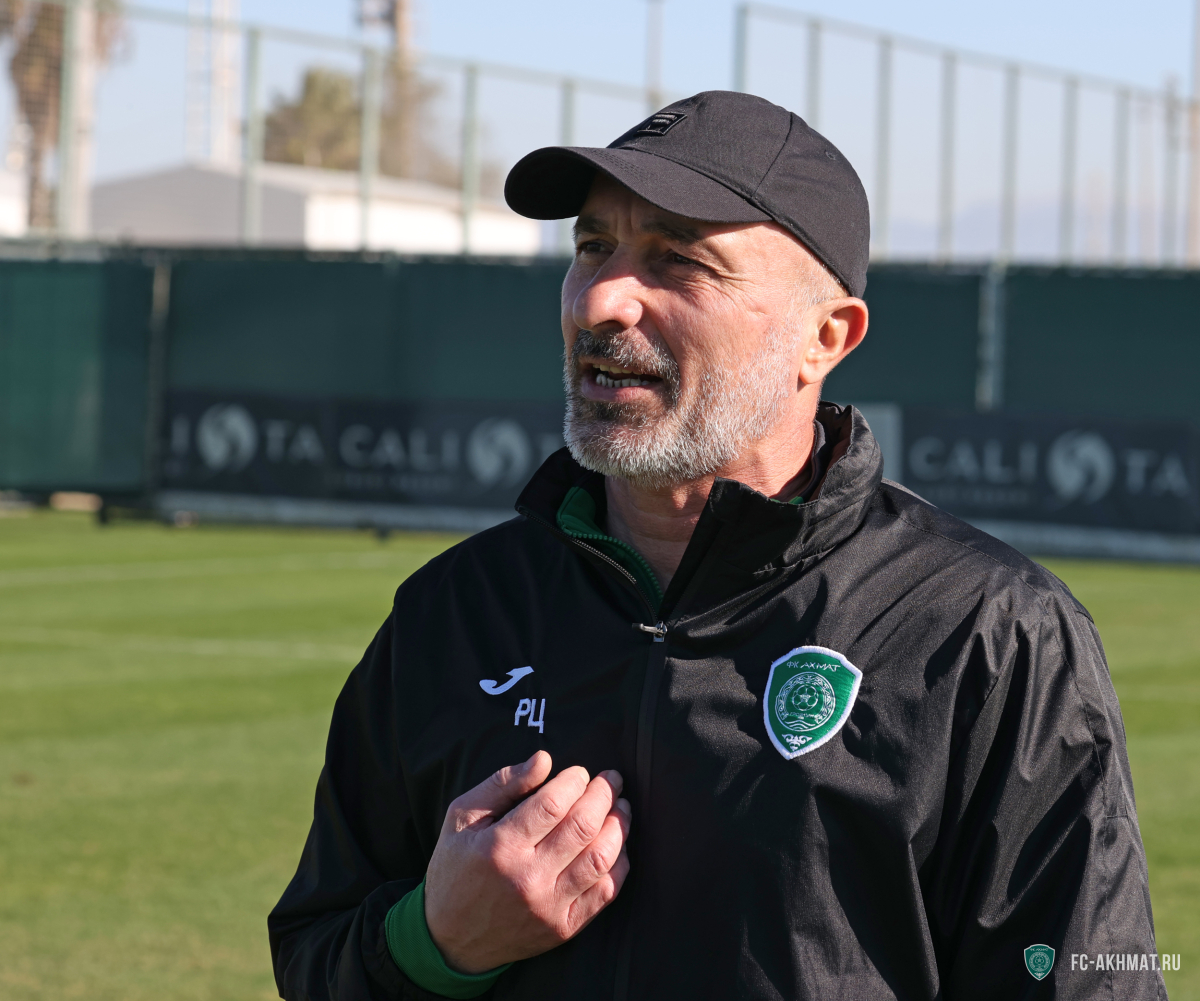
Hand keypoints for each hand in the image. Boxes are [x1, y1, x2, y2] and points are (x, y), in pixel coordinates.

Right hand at [423, 751, 631, 973]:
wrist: (450, 940)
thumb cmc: (455, 869)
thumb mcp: (462, 818)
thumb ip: (502, 784)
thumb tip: (544, 759)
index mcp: (500, 847)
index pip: (552, 804)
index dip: (574, 781)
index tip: (580, 772)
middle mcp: (527, 879)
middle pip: (582, 827)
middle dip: (604, 795)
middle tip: (613, 779)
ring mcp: (548, 907)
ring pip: (600, 859)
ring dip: (619, 826)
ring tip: (621, 807)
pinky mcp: (563, 928)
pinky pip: (604, 893)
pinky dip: (619, 864)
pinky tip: (618, 845)